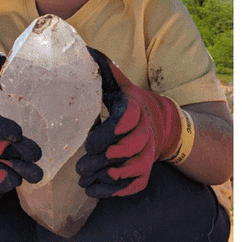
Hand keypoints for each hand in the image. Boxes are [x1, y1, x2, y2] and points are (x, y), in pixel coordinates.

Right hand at [0, 107, 41, 203]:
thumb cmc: (8, 126)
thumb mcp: (9, 109)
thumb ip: (14, 103)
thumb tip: (28, 87)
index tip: (19, 133)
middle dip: (12, 151)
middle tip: (36, 154)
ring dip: (14, 170)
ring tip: (36, 171)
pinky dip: (0, 187)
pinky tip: (17, 179)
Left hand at [77, 49, 181, 197]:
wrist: (160, 123)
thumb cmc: (129, 104)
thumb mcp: (119, 85)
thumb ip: (103, 71)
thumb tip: (82, 49)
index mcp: (136, 108)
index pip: (128, 117)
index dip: (110, 130)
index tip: (90, 141)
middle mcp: (145, 131)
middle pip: (132, 145)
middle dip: (106, 157)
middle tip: (81, 166)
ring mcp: (148, 152)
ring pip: (135, 167)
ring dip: (110, 176)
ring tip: (85, 180)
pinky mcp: (146, 170)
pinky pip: (137, 183)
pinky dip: (117, 191)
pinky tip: (95, 191)